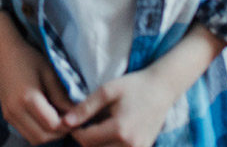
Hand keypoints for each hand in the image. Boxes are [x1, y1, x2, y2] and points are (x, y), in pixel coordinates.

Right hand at [0, 11, 72, 143]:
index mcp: (27, 98)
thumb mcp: (49, 74)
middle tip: (70, 121)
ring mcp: (9, 114)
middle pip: (42, 137)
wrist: (4, 53)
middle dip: (59, 133)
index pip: (52, 125)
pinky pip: (26, 133)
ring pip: (33, 139)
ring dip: (48, 135)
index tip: (77, 118)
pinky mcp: (7, 116)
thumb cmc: (29, 59)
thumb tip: (76, 116)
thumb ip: (62, 97)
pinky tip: (46, 118)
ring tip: (58, 120)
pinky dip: (38, 131)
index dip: (67, 125)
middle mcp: (15, 110)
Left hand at [62, 24, 225, 145]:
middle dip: (84, 138)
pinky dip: (108, 145)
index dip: (74, 130)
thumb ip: (85, 107)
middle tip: (83, 121)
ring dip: (96, 144)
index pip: (86, 140)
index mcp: (120, 130)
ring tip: (95, 125)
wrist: (161, 89)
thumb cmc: (133, 86)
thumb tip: (65, 122)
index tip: (71, 118)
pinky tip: (107, 131)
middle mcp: (131, 146)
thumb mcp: (107, 91)